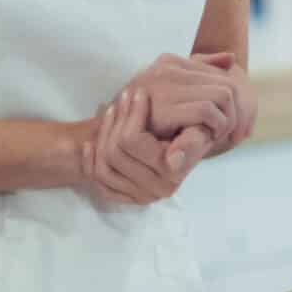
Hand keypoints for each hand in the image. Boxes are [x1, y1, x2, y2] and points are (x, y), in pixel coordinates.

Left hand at [77, 87, 203, 207]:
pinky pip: (98, 181)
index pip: (131, 140)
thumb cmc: (195, 135)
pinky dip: (90, 161)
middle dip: (116, 119)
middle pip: (114, 151)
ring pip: (103, 164)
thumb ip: (192, 142)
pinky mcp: (126, 198)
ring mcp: (140, 196)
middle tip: (123, 97)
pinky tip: (91, 142)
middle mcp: (155, 189)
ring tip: (112, 110)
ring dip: (104, 134)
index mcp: (171, 174)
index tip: (137, 93)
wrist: (188, 152)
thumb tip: (172, 160)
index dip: (132, 113)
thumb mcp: (200, 133)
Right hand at [127, 52, 257, 157]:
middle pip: (228, 84)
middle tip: (232, 134)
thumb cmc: (147, 120)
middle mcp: (166, 68)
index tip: (234, 124)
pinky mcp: (163, 107)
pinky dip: (215, 126)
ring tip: (217, 136)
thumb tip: (230, 58)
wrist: (113, 141)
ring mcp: (163, 85)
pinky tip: (207, 138)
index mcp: (169, 62)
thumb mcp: (175, 95)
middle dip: (237, 111)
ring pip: (223, 95)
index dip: (235, 101)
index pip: (222, 74)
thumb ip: (199, 76)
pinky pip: (206, 111)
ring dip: (227, 120)